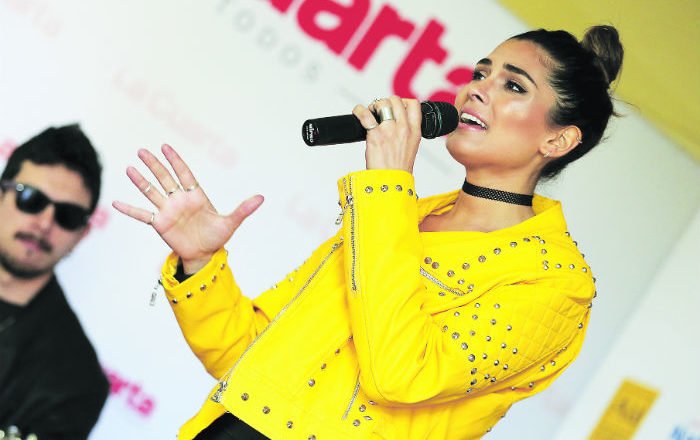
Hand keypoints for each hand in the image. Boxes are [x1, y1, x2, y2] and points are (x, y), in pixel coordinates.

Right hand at [112, 144, 263, 273]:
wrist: (205, 254)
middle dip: (154, 165)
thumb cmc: (217, 237)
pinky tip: (115, 203)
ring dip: (140, 181)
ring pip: (152, 192)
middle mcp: (179, 200)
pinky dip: (130, 210)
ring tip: (129, 168)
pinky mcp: (160, 225)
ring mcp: (168, 211)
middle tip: (143, 150)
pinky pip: (142, 215)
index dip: (175, 160)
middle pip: (164, 178)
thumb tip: (261, 198)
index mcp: (195, 195)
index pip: (184, 173)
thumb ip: (243, 209)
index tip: (165, 146)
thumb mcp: (231, 222)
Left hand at [352, 96, 421, 172]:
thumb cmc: (398, 169)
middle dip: (386, 102)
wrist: (391, 183)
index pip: (414, 104)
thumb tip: (395, 123)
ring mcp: (390, 130)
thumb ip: (405, 133)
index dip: (403, 101)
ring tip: (371, 114)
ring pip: (382, 103)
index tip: (396, 106)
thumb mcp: (410, 148)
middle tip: (380, 111)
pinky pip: (365, 114)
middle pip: (396, 100)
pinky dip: (359, 111)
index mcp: (415, 131)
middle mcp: (404, 128)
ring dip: (374, 106)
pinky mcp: (375, 135)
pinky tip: (358, 113)